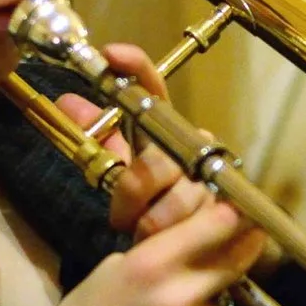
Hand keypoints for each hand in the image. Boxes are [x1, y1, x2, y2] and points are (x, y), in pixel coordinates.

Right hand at [35, 195, 264, 305]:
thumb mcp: (106, 273)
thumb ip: (151, 255)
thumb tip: (183, 244)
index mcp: (152, 265)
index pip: (218, 225)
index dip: (228, 218)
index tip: (231, 217)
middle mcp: (182, 295)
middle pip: (235, 260)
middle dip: (234, 251)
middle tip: (231, 248)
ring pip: (219, 302)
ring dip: (205, 300)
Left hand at [52, 43, 209, 240]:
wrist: (193, 249)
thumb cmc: (152, 206)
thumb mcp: (120, 173)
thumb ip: (99, 140)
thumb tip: (66, 102)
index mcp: (168, 132)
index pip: (155, 91)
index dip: (136, 68)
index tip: (110, 55)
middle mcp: (198, 147)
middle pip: (160, 161)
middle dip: (132, 193)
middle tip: (119, 219)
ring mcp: (218, 180)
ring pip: (177, 200)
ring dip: (150, 223)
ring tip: (142, 236)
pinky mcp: (239, 214)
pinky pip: (200, 227)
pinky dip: (178, 240)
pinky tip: (170, 245)